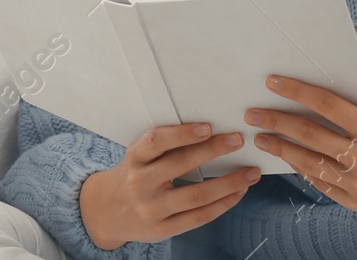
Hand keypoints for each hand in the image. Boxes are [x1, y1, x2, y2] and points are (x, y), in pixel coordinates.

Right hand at [80, 122, 261, 249]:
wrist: (107, 211)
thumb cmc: (132, 174)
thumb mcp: (137, 156)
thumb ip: (162, 146)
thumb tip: (207, 131)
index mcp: (134, 158)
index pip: (156, 142)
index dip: (182, 134)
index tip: (207, 127)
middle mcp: (140, 183)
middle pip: (181, 165)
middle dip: (213, 150)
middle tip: (238, 140)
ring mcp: (152, 209)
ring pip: (197, 195)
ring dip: (229, 183)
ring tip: (250, 173)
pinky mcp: (163, 229)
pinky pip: (199, 217)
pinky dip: (222, 204)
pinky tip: (237, 193)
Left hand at [247, 74, 356, 233]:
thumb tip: (320, 88)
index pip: (326, 104)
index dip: (296, 91)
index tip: (271, 82)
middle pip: (310, 135)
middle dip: (277, 122)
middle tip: (252, 114)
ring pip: (310, 163)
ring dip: (282, 149)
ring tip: (262, 138)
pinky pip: (322, 184)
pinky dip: (303, 170)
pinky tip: (289, 158)